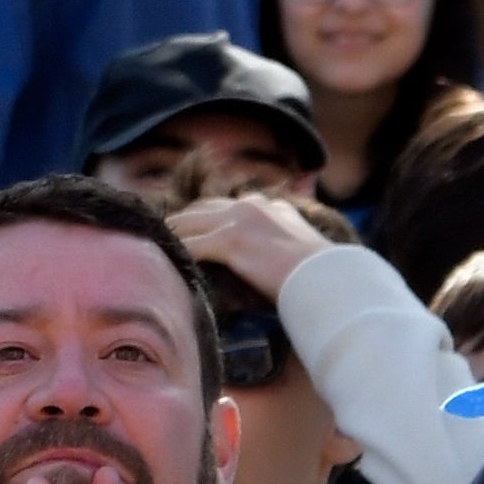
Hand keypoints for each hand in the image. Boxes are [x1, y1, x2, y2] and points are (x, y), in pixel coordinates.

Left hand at [170, 193, 339, 301]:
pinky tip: (166, 263)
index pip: (228, 205)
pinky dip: (179, 253)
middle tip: (163, 233)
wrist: (328, 277)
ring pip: (191, 223)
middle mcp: (252, 206)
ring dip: (173, 235)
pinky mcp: (231, 240)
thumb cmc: (320, 274)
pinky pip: (193, 245)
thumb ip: (280, 245)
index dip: (207, 217)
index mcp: (270, 207)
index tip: (194, 226)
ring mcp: (240, 220)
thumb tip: (270, 262)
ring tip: (155, 245)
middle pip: (202, 208)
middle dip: (183, 220)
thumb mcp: (301, 249)